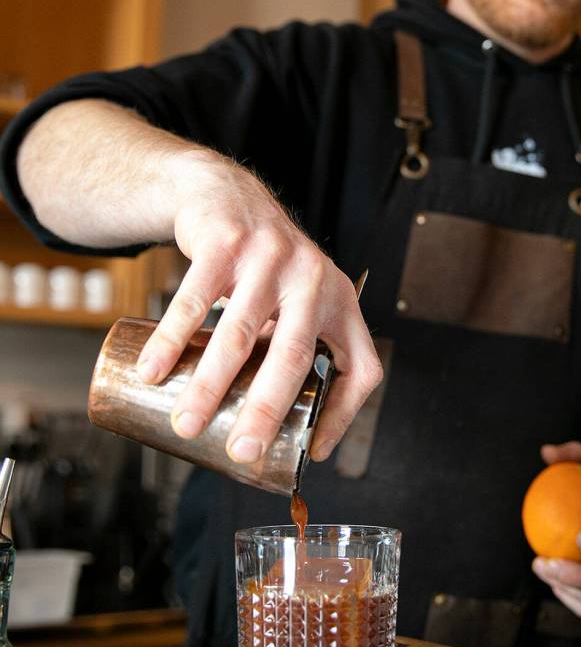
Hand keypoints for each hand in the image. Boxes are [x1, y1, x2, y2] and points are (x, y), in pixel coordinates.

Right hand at [135, 151, 381, 463]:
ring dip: (208, 385)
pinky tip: (153, 370)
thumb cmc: (265, 266)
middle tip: (241, 451)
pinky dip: (171, 341)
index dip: (343, 415)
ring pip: (238, 334)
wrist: (227, 195)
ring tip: (185, 424)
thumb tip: (271, 426)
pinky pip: (195, 302)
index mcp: (340, 302)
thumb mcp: (298, 299)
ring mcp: (271, 259)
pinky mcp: (227, 244)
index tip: (312, 450)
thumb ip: (293, 347)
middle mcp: (313, 279)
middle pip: (293, 357)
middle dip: (265, 411)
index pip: (360, 368)